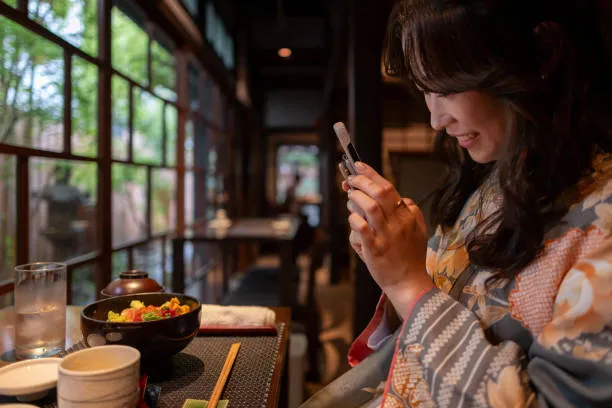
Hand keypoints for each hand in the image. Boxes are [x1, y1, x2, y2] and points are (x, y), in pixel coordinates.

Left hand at [344, 162, 432, 317]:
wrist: (409, 284)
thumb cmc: (412, 259)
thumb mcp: (420, 232)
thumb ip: (413, 212)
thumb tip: (403, 199)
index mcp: (408, 216)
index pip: (389, 188)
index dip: (371, 174)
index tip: (359, 166)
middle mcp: (398, 223)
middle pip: (380, 192)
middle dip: (361, 181)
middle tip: (350, 179)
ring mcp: (386, 236)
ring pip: (370, 207)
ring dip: (356, 198)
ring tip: (350, 197)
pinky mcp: (374, 249)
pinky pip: (361, 228)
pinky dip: (353, 220)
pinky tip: (352, 219)